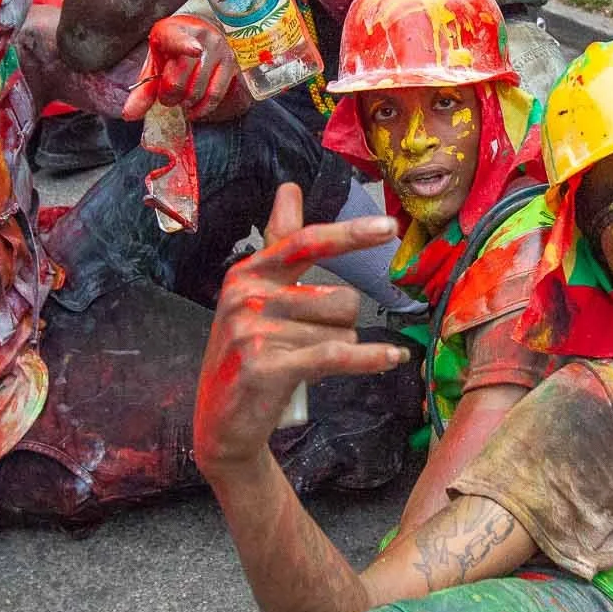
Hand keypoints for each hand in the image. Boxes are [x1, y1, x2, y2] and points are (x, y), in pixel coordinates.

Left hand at [122, 14, 240, 121]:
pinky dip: (203, 108)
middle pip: (182, 77)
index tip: (195, 50)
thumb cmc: (173, 52)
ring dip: (185, 103)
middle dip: (170, 95)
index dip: (186, 45)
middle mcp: (199, 36)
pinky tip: (194, 110)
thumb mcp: (156, 63)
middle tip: (167, 97)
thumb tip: (129, 115)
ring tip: (181, 99)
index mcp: (172, 31)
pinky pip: (215, 94)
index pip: (178, 39)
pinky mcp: (230, 63)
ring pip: (198, 89)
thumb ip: (143, 89)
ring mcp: (217, 49)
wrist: (200, 34)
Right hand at [195, 184, 407, 475]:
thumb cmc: (249, 353)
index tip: (389, 227)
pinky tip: (391, 358)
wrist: (221, 423)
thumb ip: (279, 244)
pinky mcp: (268, 368)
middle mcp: (247, 296)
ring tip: (307, 362)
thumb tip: (289, 188)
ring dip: (339, 349)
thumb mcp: (257, 296)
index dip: (349, 234)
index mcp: (248, 272)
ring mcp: (254, 332)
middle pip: (340, 297)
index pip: (306, 242)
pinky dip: (369, 359)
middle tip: (311, 342)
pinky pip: (337, 355)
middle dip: (342, 323)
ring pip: (342, 331)